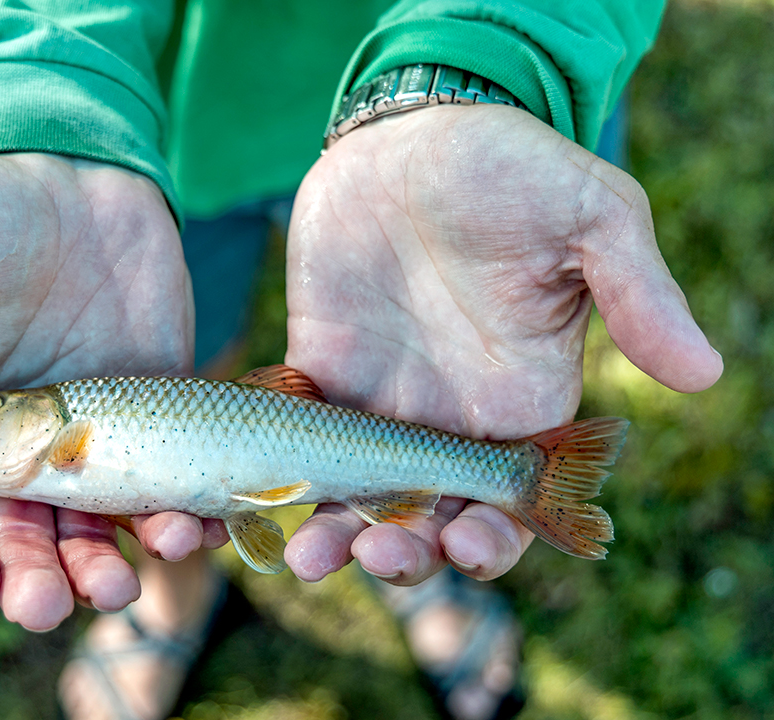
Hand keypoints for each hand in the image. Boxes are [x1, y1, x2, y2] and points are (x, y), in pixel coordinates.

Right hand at [0, 153, 220, 629]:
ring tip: (118, 588)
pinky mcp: (153, 410)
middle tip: (46, 605)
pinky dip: (172, 515)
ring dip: (104, 567)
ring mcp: (91, 433)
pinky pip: (163, 479)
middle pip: (25, 544)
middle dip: (35, 582)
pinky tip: (181, 531)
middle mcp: (20, 448)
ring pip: (95, 528)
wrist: (67, 170)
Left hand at [283, 105, 721, 583]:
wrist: (416, 130)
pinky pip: (296, 442)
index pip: (512, 503)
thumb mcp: (591, 217)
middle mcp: (448, 418)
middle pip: (428, 519)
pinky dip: (280, 478)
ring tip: (307, 557)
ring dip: (335, 537)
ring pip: (356, 499)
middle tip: (378, 556)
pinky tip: (255, 497)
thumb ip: (637, 294)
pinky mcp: (319, 372)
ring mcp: (379, 401)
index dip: (497, 540)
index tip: (469, 545)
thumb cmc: (513, 168)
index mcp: (521, 400)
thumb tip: (707, 374)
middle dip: (406, 555)